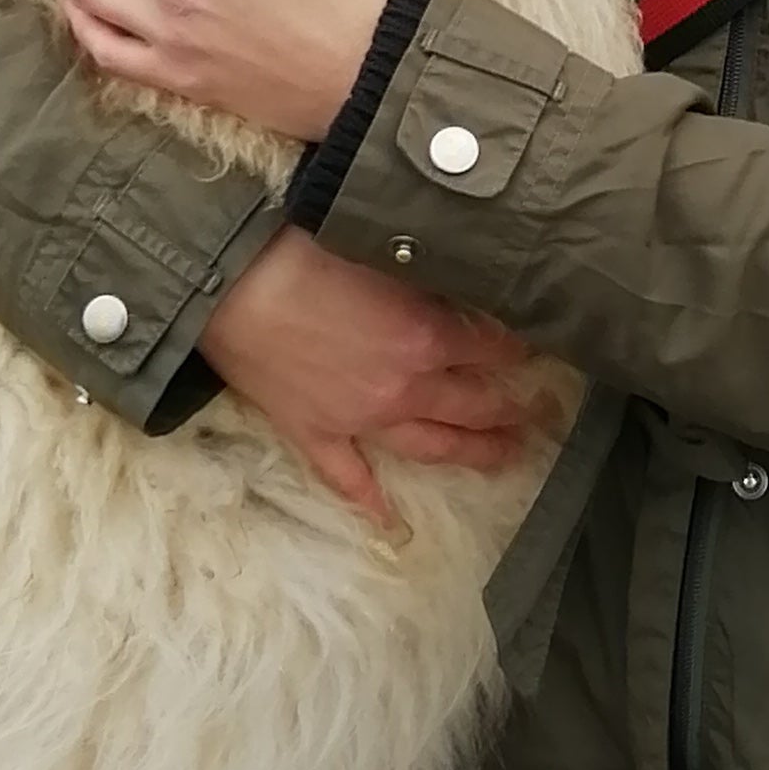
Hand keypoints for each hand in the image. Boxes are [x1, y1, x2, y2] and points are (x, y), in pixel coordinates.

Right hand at [202, 228, 551, 523]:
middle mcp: (403, 388)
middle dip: (514, 407)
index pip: (493, 345)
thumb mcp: (381, 246)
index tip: (539, 341)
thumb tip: (462, 270)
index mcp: (426, 337)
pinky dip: (371, 503)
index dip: (519, 343)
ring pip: (431, 446)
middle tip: (545, 412)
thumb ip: (427, 266)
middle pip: (475, 403)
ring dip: (473, 452)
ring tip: (507, 456)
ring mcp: (359, 419)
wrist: (223, 282)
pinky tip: (393, 523)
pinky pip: (348, 479)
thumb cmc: (299, 246)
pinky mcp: (314, 433)